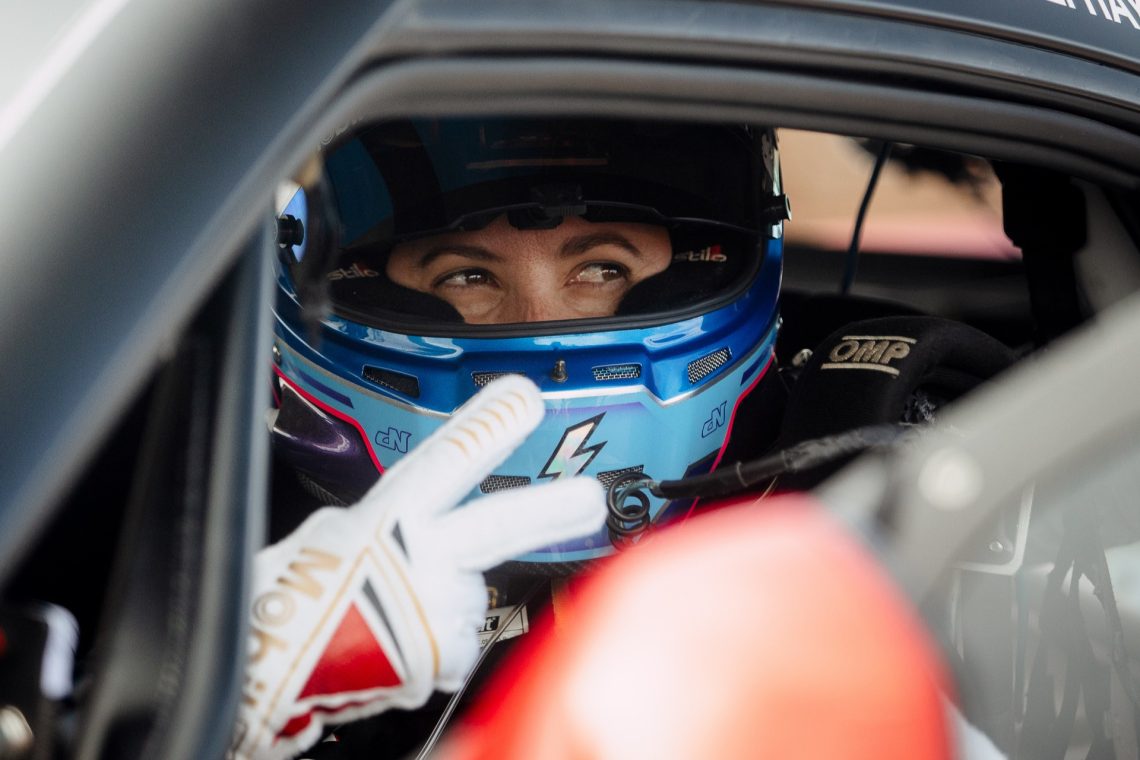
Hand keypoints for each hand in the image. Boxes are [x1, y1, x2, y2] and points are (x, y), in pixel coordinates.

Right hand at [231, 376, 604, 759]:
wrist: (269, 674)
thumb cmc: (287, 605)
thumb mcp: (328, 540)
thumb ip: (382, 525)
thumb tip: (407, 523)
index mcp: (385, 516)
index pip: (443, 459)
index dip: (487, 426)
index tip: (525, 397)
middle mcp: (417, 554)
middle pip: (494, 524)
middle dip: (547, 508)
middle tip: (590, 500)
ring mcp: (433, 604)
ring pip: (463, 596)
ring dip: (438, 606)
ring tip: (383, 621)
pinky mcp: (441, 652)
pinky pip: (451, 644)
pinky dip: (430, 648)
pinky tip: (389, 649)